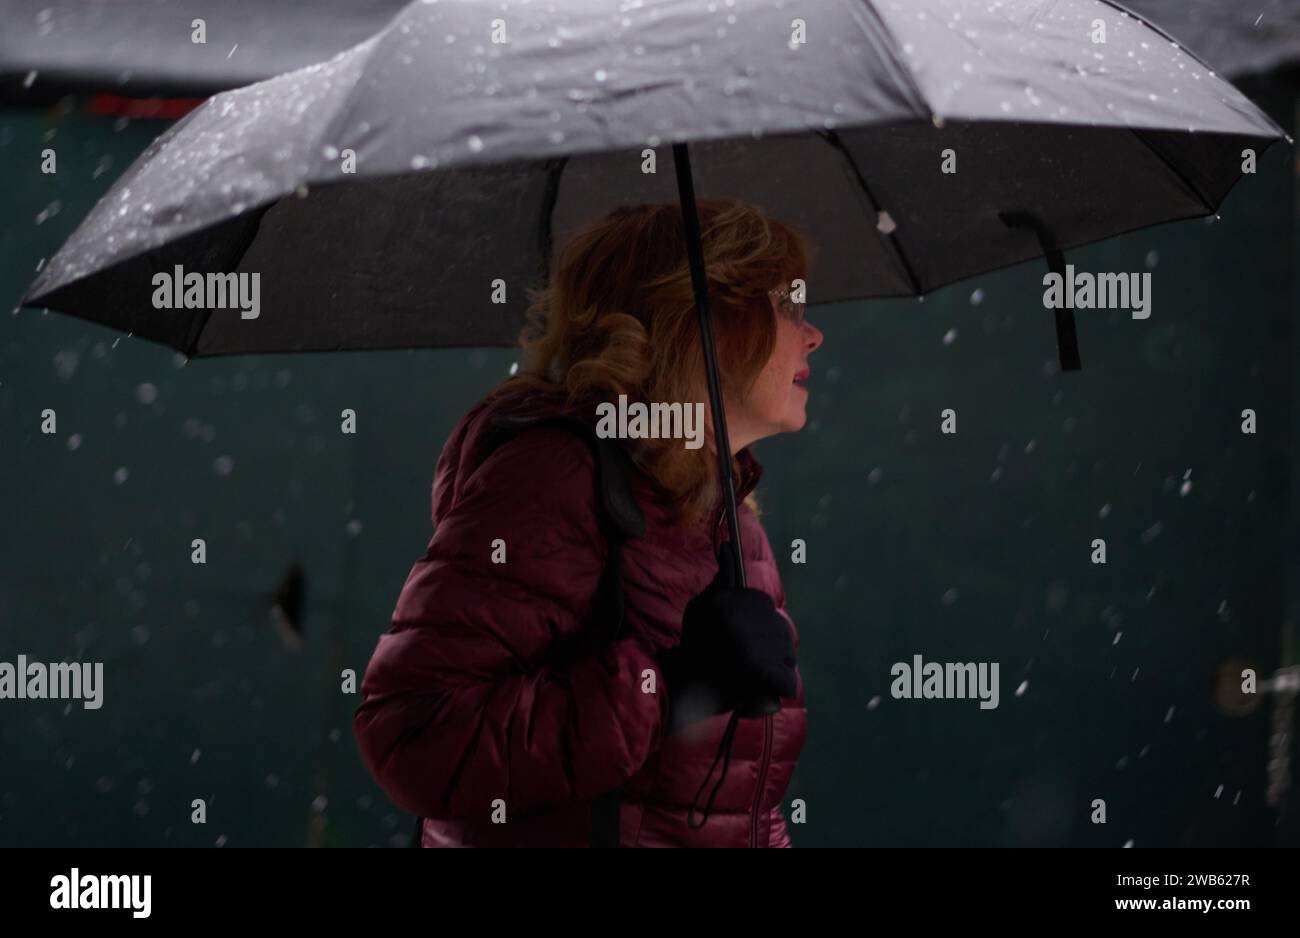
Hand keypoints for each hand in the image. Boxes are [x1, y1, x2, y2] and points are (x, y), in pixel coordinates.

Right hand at [659, 542, 796, 731]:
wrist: (685, 689)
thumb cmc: (694, 646)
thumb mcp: (700, 607)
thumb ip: (720, 580)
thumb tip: (728, 547)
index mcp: (730, 603)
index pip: (763, 603)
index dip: (753, 620)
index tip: (736, 634)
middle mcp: (745, 622)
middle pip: (778, 626)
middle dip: (767, 640)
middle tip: (742, 655)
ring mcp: (757, 651)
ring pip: (786, 650)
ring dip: (774, 661)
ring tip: (749, 672)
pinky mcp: (765, 677)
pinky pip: (787, 679)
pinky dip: (780, 686)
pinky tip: (763, 686)